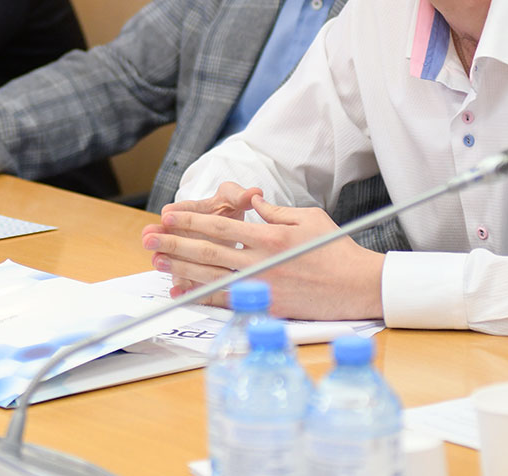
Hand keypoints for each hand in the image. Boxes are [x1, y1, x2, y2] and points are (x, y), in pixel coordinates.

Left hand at [141, 191, 385, 320]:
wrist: (359, 286)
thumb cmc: (336, 250)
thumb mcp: (307, 218)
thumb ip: (274, 211)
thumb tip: (251, 202)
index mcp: (269, 235)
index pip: (219, 224)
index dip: (189, 219)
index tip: (167, 214)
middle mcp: (260, 260)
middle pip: (206, 249)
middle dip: (173, 241)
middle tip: (148, 236)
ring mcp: (261, 286)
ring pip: (210, 274)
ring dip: (179, 266)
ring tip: (156, 259)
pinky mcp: (265, 305)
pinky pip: (225, 300)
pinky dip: (200, 294)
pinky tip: (180, 289)